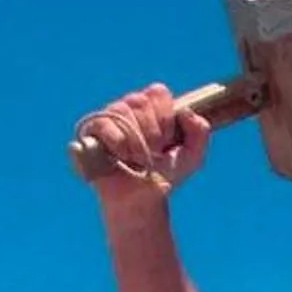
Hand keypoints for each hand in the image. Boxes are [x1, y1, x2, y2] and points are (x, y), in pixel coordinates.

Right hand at [75, 83, 212, 205]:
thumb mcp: (193, 156)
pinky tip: (122, 157)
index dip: (165, 116)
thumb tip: (185, 112)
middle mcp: (129, 108)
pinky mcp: (91, 131)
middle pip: (140, 100)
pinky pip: (103, 124)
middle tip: (154, 153)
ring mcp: (108, 117)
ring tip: (139, 159)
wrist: (142, 200)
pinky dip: (118, 142)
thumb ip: (200, 131)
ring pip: (122, 110)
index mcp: (152, 108)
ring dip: (137, 140)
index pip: (158, 92)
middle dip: (153, 132)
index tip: (168, 140)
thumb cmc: (165, 175)